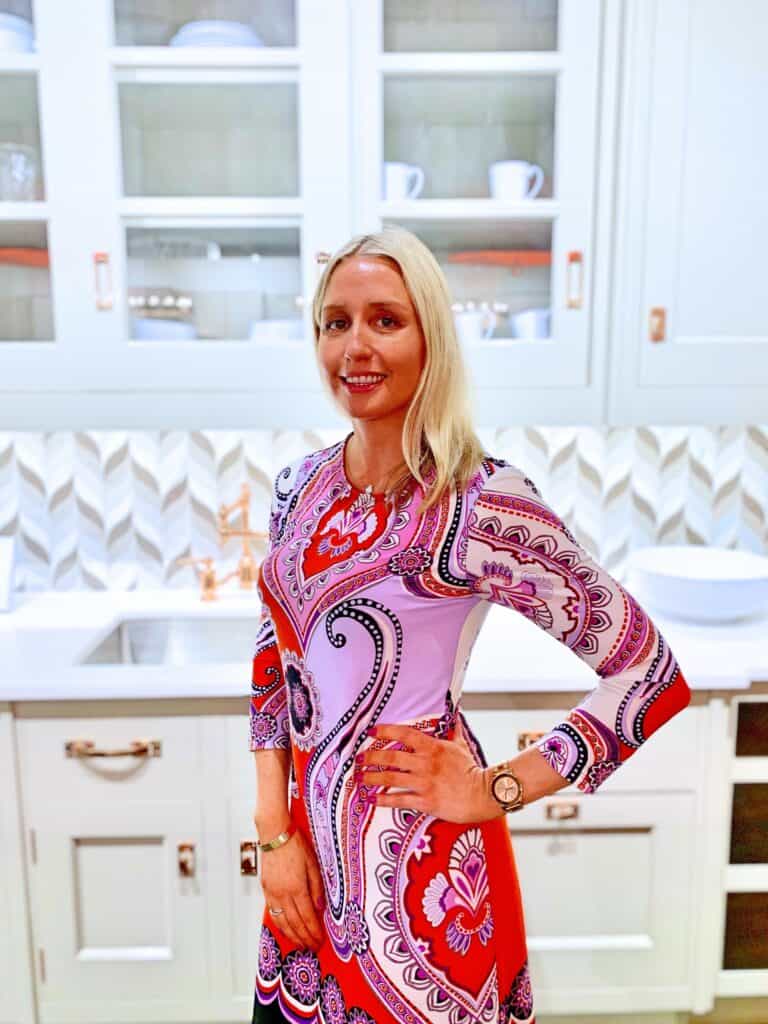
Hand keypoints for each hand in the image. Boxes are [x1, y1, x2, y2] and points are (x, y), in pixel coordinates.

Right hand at [258, 824, 325, 951]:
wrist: (275, 834)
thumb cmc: (295, 845)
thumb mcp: (313, 864)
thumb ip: (317, 887)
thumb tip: (320, 907)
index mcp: (297, 887)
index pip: (307, 916)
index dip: (314, 931)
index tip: (320, 940)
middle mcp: (283, 893)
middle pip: (295, 923)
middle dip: (304, 938)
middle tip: (312, 947)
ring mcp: (272, 893)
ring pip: (282, 922)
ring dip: (292, 936)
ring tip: (300, 944)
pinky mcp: (266, 890)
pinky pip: (273, 913)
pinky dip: (280, 925)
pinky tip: (286, 930)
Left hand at [353, 717, 504, 824]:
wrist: (484, 794)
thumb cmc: (472, 770)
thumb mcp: (462, 746)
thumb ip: (454, 731)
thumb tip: (456, 714)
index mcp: (433, 747)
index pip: (404, 734)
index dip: (385, 731)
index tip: (371, 731)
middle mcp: (425, 763)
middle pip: (391, 756)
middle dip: (371, 757)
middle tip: (358, 758)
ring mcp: (424, 783)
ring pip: (391, 778)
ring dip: (372, 778)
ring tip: (359, 778)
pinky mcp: (426, 802)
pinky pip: (399, 800)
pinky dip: (383, 800)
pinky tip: (371, 800)